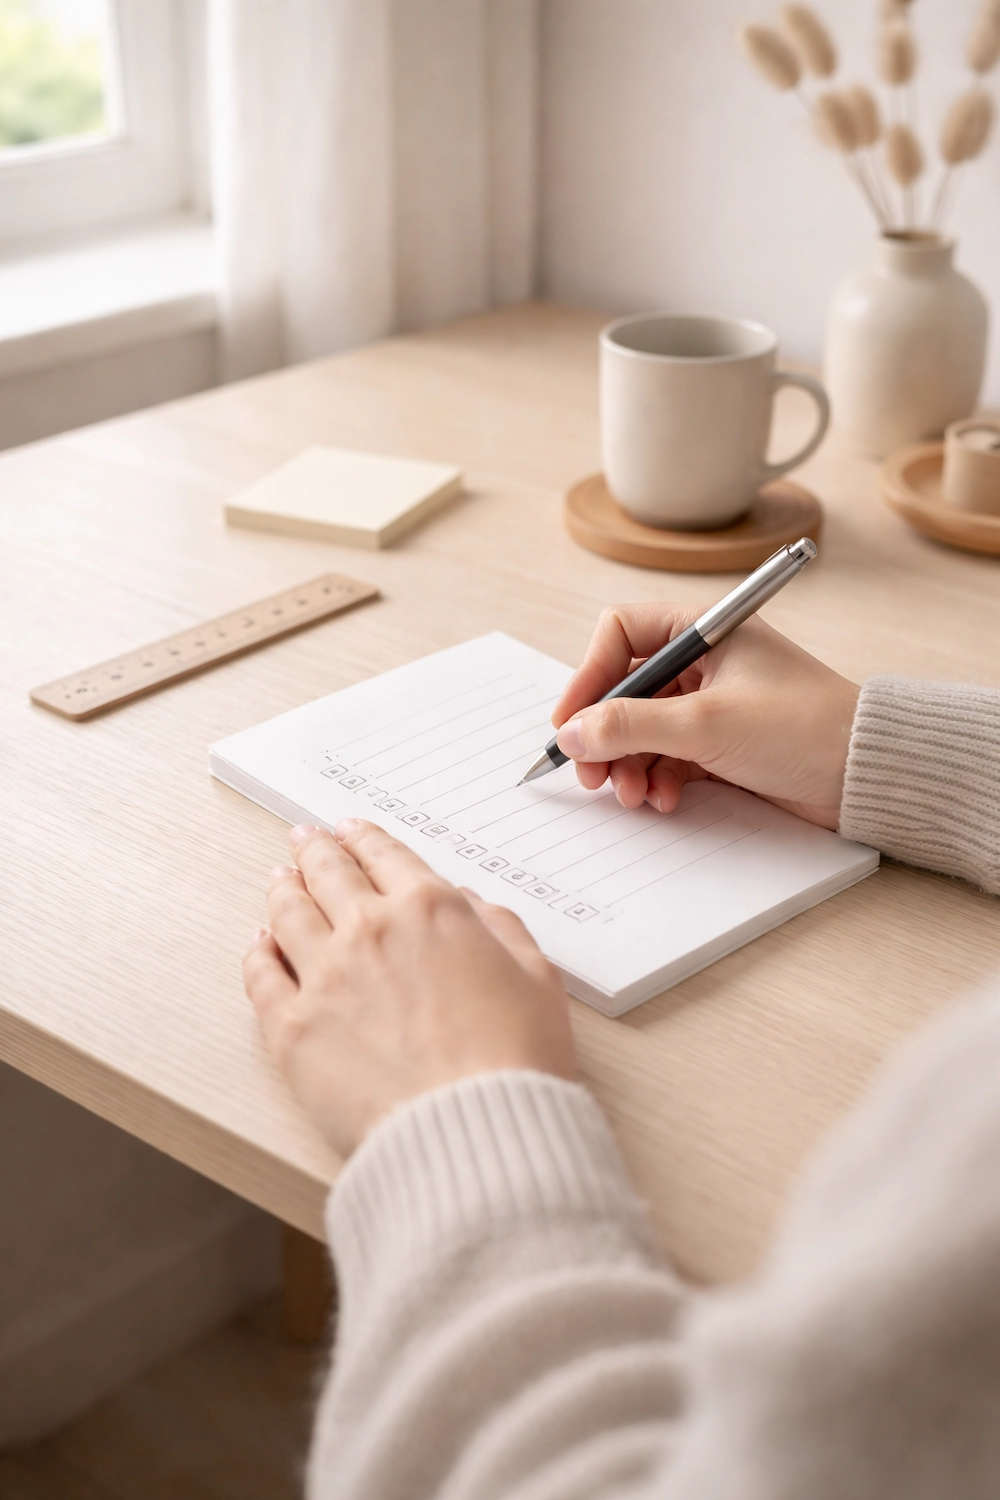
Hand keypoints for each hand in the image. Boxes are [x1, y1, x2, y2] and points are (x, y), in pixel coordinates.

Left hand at [243, 821, 573, 1156]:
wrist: (472, 1132)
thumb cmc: (515, 1062)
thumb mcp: (536, 979)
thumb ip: (501, 929)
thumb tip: (472, 907)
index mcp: (429, 909)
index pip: (385, 856)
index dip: (364, 838)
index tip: (351, 831)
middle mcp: (368, 930)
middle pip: (328, 873)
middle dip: (315, 850)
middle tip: (306, 840)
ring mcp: (323, 977)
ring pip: (287, 913)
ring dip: (282, 888)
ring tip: (279, 879)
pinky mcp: (292, 1029)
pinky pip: (261, 976)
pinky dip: (257, 952)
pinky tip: (258, 944)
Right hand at [551, 605, 858, 830]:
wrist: (868, 774)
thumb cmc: (803, 728)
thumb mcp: (706, 724)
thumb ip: (631, 726)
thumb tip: (571, 734)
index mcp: (704, 631)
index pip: (620, 636)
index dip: (588, 677)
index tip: (569, 723)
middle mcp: (704, 662)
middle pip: (625, 690)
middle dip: (605, 736)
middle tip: (592, 776)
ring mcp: (712, 704)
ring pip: (642, 730)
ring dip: (629, 766)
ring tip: (634, 796)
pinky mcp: (721, 744)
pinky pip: (667, 758)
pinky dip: (658, 780)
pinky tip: (665, 801)